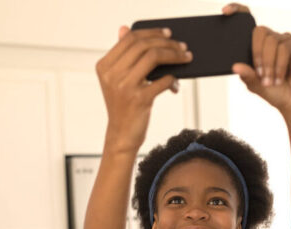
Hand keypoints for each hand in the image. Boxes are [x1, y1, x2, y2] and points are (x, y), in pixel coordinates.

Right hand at [96, 26, 192, 153]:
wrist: (121, 136)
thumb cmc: (123, 107)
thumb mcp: (117, 81)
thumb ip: (122, 57)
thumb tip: (124, 29)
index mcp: (104, 66)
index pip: (130, 39)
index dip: (152, 33)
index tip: (168, 34)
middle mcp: (112, 75)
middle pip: (144, 45)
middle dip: (167, 43)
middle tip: (183, 46)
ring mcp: (125, 87)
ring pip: (154, 57)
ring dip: (174, 56)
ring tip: (186, 59)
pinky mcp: (139, 100)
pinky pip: (163, 80)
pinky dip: (173, 80)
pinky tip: (176, 85)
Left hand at [223, 3, 290, 112]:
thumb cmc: (276, 93)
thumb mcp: (257, 86)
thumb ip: (247, 76)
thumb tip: (235, 66)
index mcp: (258, 48)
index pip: (248, 23)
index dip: (238, 11)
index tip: (225, 12)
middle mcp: (271, 42)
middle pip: (260, 32)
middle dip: (256, 52)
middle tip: (259, 73)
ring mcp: (286, 42)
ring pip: (273, 41)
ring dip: (269, 63)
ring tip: (270, 81)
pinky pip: (287, 46)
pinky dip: (280, 64)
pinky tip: (279, 77)